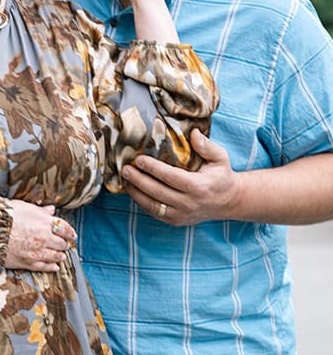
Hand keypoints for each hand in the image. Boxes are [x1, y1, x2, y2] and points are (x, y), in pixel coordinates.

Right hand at [4, 200, 75, 271]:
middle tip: (64, 244)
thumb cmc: (3, 216)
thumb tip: (51, 210)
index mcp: (44, 222)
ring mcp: (37, 252)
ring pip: (56, 256)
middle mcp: (44, 238)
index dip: (70, 232)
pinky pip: (45, 267)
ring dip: (60, 255)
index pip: (64, 228)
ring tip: (61, 255)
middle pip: (62, 243)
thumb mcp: (22, 207)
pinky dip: (52, 267)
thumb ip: (39, 210)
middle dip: (64, 244)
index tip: (72, 235)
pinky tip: (55, 267)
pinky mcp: (28, 263)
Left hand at [121, 129, 239, 224]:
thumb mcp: (220, 158)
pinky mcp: (176, 221)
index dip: (153, 168)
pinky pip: (153, 212)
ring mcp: (182, 215)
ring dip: (135, 192)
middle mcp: (189, 203)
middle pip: (157, 191)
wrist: (229, 202)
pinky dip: (141, 201)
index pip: (170, 177)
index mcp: (199, 187)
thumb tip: (193, 132)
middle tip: (125, 168)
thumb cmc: (221, 176)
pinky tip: (133, 190)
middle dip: (138, 179)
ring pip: (152, 205)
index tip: (138, 159)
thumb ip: (207, 146)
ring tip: (125, 178)